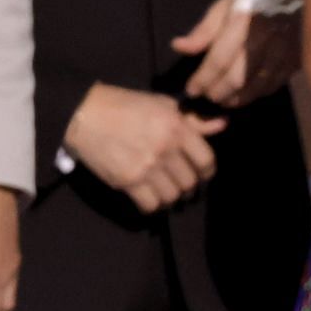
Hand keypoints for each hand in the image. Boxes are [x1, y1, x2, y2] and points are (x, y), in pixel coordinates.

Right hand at [63, 83, 223, 212]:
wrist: (87, 115)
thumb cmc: (127, 105)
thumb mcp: (164, 105)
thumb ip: (194, 120)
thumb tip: (223, 125)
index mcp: (176, 128)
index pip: (206, 160)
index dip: (208, 170)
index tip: (202, 172)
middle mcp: (165, 149)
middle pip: (190, 182)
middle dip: (189, 185)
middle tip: (182, 182)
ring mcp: (146, 167)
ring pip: (173, 196)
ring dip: (171, 196)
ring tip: (166, 189)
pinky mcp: (128, 181)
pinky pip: (151, 205)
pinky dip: (153, 205)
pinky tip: (149, 196)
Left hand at [171, 0, 302, 107]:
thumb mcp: (227, 3)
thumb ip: (204, 29)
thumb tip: (179, 47)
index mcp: (243, 21)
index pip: (218, 59)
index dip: (202, 79)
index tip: (191, 89)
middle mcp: (264, 40)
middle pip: (236, 79)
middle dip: (216, 93)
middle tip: (206, 96)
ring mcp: (282, 52)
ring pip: (255, 88)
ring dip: (235, 99)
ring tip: (222, 99)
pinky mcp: (295, 61)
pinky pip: (272, 86)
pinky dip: (255, 95)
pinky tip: (245, 94)